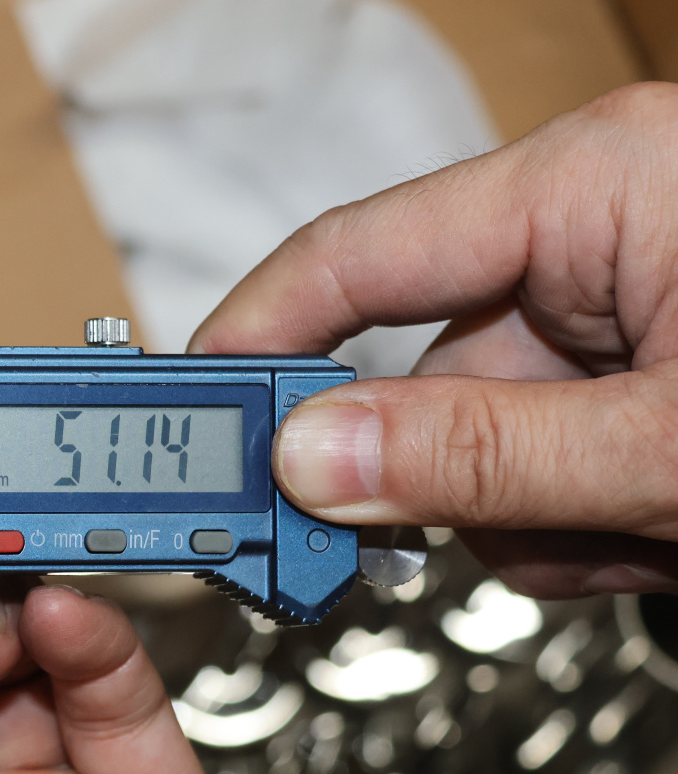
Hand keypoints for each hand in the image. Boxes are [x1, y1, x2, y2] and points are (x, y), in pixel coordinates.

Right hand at [189, 82, 677, 597]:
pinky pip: (539, 456)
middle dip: (446, 483)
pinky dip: (575, 519)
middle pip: (422, 376)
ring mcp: (616, 303)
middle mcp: (590, 230)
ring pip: (480, 439)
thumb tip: (310, 460)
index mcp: (592, 183)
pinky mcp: (637, 365)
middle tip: (422, 554)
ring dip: (528, 518)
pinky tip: (648, 530)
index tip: (181, 419)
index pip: (353, 253)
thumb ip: (481, 454)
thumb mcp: (667, 442)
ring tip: (636, 533)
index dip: (252, 340)